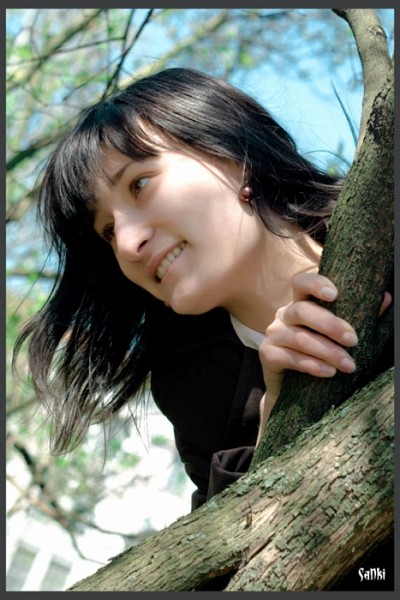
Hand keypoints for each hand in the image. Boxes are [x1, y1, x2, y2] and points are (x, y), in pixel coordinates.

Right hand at [258, 272, 357, 400]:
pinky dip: (311, 365)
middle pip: (302, 311)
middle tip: (354, 341)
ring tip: (348, 365)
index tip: (334, 295)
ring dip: (327, 352)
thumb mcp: (341, 337)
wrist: (293, 390)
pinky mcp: (267, 354)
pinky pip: (289, 357)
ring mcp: (273, 334)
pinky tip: (328, 372)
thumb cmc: (321, 357)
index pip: (301, 283)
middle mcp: (283, 315)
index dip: (315, 284)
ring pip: (299, 338)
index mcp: (300, 303)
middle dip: (330, 325)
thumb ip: (361, 317)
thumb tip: (386, 299)